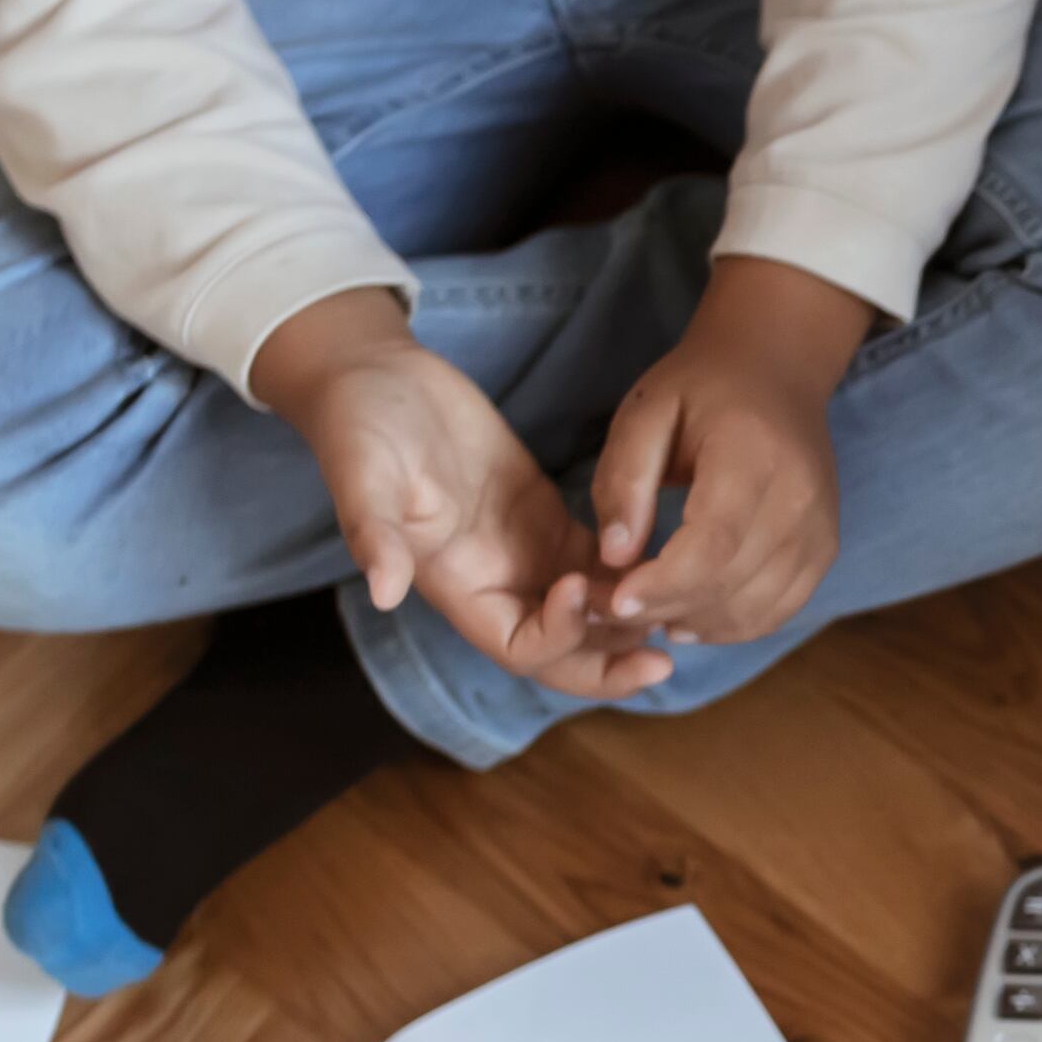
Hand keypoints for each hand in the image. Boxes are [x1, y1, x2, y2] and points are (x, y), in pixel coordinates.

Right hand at [248, 291, 670, 699]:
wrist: (377, 378)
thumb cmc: (361, 425)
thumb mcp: (361, 473)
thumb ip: (371, 531)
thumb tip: (383, 590)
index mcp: (454, 586)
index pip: (515, 645)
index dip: (555, 636)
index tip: (580, 587)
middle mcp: (493, 583)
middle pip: (561, 649)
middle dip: (608, 663)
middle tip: (663, 661)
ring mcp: (523, 553)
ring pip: (588, 612)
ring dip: (629, 619)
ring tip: (680, 609)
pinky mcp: (545, 518)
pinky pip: (598, 562)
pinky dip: (631, 571)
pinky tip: (670, 562)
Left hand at [587, 255, 870, 642]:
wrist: (778, 369)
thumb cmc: (702, 387)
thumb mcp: (646, 413)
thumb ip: (624, 480)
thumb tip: (616, 557)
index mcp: (755, 456)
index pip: (714, 543)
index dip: (664, 583)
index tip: (615, 600)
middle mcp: (801, 499)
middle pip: (732, 583)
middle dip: (666, 607)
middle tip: (611, 609)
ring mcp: (821, 530)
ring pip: (755, 609)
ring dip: (695, 622)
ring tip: (646, 613)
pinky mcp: (825, 550)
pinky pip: (778, 610)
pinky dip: (729, 626)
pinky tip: (688, 617)